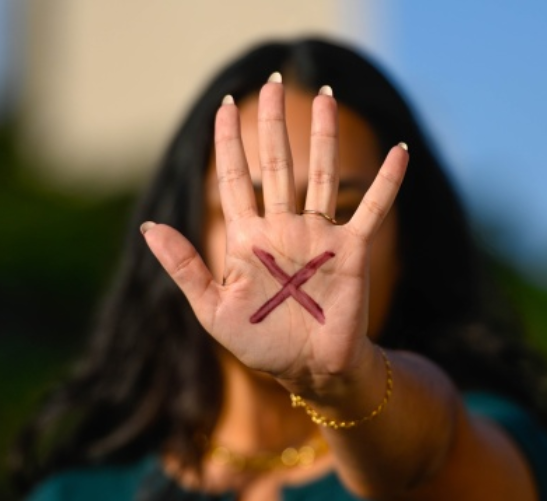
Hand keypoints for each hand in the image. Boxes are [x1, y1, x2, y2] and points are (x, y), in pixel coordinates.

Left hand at [142, 78, 407, 393]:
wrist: (309, 371)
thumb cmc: (261, 344)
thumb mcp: (213, 309)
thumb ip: (185, 267)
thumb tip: (148, 226)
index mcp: (248, 239)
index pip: (235, 180)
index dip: (229, 143)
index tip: (225, 107)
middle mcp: (283, 228)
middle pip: (277, 164)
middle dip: (272, 124)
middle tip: (273, 83)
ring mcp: (319, 236)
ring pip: (321, 174)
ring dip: (325, 136)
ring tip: (328, 97)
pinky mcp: (351, 250)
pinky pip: (371, 208)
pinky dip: (385, 182)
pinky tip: (398, 151)